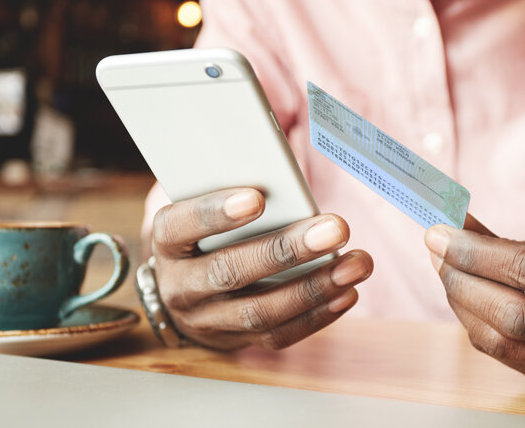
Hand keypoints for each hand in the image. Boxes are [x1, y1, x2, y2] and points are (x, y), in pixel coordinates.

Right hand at [150, 187, 372, 350]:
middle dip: (286, 250)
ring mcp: (208, 320)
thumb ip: (236, 196)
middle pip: (230, 271)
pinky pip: (279, 335)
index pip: (182, 225)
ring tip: (356, 264)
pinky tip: (347, 292)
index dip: (216, 213)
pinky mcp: (238, 341)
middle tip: (335, 228)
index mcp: (168, 242)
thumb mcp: (203, 209)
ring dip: (314, 287)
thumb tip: (286, 183)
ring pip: (260, 310)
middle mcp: (181, 286)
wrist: (185, 291)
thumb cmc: (205, 235)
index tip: (256, 198)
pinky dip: (317, 315)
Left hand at [425, 216, 524, 384]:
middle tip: (437, 253)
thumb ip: (511, 240)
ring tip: (446, 272)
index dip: (477, 252)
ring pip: (506, 343)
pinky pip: (508, 357)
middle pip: (516, 315)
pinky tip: (465, 299)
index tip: (440, 233)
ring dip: (463, 305)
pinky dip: (477, 325)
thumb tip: (452, 226)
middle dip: (464, 281)